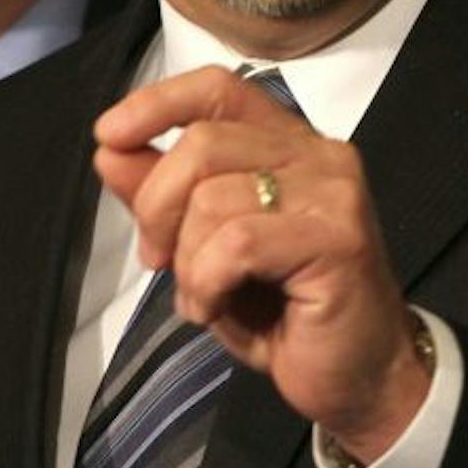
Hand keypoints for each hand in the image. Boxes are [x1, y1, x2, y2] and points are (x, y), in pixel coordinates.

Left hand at [94, 65, 428, 462]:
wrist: (359, 377)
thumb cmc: (283, 313)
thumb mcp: (203, 250)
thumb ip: (163, 197)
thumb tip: (109, 150)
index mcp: (287, 144)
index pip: (219, 89)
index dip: (158, 103)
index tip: (108, 135)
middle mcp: (318, 154)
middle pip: (201, 143)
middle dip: (157, 207)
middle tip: (157, 261)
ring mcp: (333, 193)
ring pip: (212, 197)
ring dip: (185, 260)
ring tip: (203, 297)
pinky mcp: (337, 239)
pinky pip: (237, 243)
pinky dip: (206, 282)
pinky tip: (215, 310)